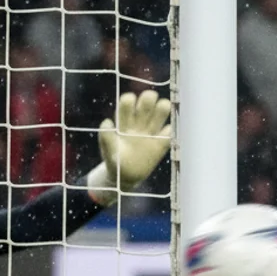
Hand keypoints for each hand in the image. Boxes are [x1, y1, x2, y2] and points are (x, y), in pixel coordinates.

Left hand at [86, 90, 171, 204]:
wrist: (125, 178)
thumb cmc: (114, 161)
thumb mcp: (107, 151)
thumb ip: (106, 137)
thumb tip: (107, 122)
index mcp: (124, 122)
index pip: (128, 102)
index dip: (129, 99)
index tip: (130, 103)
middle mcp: (138, 122)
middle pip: (147, 100)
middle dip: (149, 98)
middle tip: (147, 108)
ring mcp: (151, 132)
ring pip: (162, 110)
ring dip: (162, 108)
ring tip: (159, 118)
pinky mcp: (162, 143)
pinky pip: (170, 130)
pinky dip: (169, 130)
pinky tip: (163, 137)